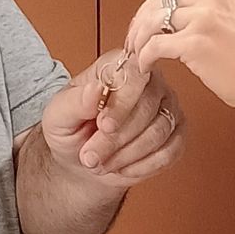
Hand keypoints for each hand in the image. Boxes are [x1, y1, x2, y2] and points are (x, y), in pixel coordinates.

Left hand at [39, 50, 186, 185]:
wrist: (83, 162)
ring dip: (126, 155)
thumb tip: (95, 89)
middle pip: (147, 108)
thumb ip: (74, 102)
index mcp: (119, 66)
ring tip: (102, 162)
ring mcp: (167, 107)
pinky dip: (143, 166)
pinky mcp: (176, 133)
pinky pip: (170, 152)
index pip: (133, 75)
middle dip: (116, 139)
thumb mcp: (58, 117)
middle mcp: (149, 81)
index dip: (121, 104)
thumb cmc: (71, 132)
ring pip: (158, 132)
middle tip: (91, 155)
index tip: (103, 126)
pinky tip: (123, 167)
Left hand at [124, 0, 234, 122]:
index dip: (151, 6)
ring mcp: (205, 17)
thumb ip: (208, 8)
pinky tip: (146, 66)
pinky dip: (145, 57)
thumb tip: (171, 15)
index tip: (143, 23)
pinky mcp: (196, 43)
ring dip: (139, 41)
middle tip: (133, 40)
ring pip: (152, 22)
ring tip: (137, 55)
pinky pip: (155, 46)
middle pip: (158, 1)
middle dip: (140, 22)